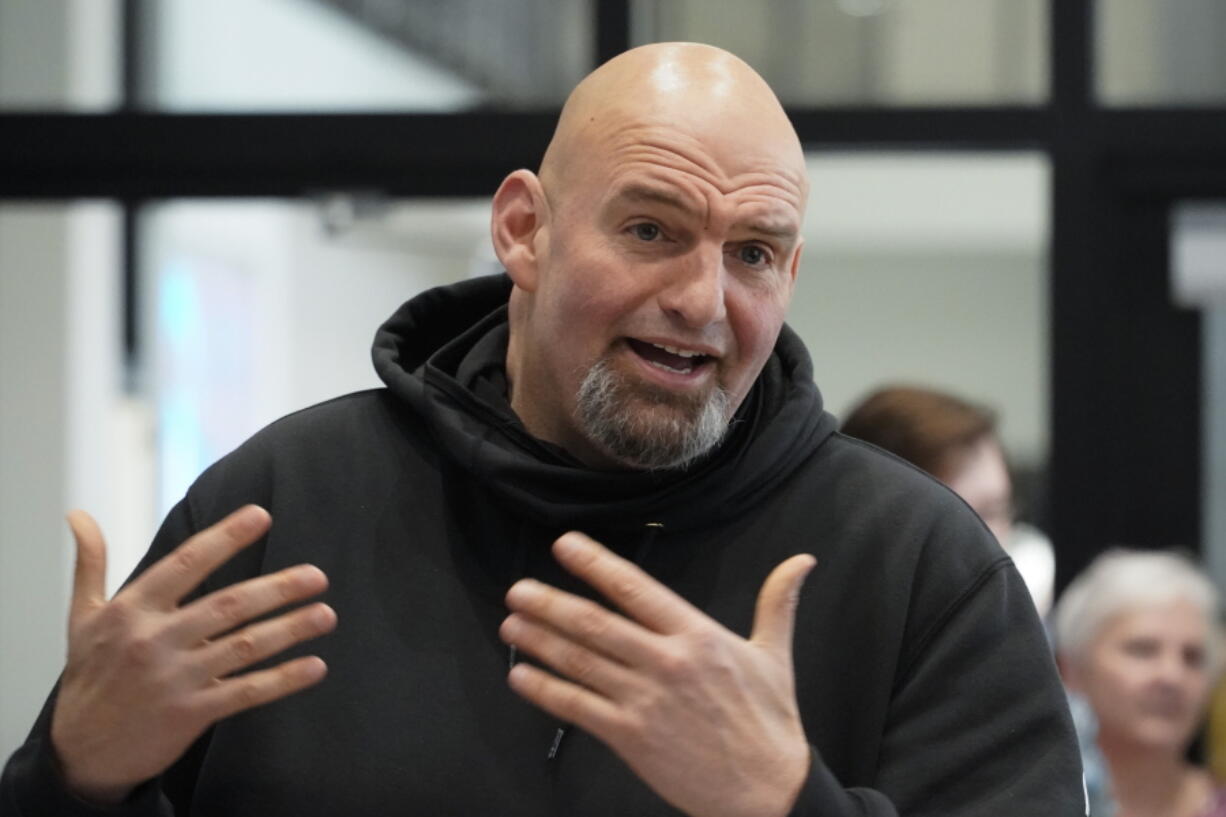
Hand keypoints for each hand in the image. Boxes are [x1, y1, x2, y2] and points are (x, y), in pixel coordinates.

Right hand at [50, 505, 335, 804]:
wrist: (81, 753)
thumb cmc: (90, 676)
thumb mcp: (83, 617)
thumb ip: (90, 564)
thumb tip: (78, 515)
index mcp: (133, 610)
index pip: (186, 563)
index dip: (225, 537)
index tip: (261, 515)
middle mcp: (155, 640)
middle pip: (228, 605)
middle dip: (277, 589)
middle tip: (318, 575)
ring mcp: (176, 679)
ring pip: (245, 647)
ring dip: (290, 630)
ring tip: (326, 614)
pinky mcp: (192, 713)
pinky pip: (247, 692)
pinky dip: (283, 679)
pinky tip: (315, 666)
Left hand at [500, 532, 814, 816]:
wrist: (769, 793)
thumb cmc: (770, 722)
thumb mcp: (774, 655)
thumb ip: (777, 603)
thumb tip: (802, 561)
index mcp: (698, 636)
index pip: (636, 589)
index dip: (597, 565)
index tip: (565, 546)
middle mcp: (666, 662)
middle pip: (596, 624)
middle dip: (551, 604)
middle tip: (517, 589)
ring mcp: (645, 701)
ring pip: (581, 662)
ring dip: (540, 641)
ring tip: (511, 623)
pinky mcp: (631, 738)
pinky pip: (577, 709)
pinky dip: (545, 690)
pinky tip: (521, 677)